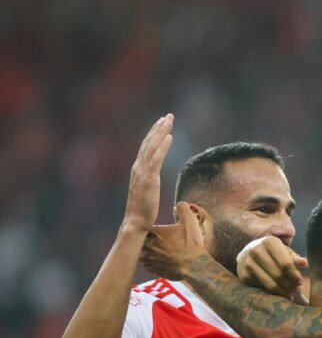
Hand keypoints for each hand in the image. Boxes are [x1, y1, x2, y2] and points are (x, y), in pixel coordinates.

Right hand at [123, 114, 173, 233]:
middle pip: (149, 142)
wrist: (136, 221)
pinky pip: (156, 159)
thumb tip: (153, 178)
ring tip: (169, 121)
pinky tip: (169, 137)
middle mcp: (138, 167)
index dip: (154, 134)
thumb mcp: (147, 190)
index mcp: (138, 169)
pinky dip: (162, 146)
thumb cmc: (144, 210)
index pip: (146, 147)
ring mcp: (142, 172)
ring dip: (161, 132)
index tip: (162, 123)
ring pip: (152, 147)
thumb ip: (149, 180)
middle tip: (168, 116)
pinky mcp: (148, 178)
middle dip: (158, 128)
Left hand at [141, 202, 210, 278]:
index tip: (154, 229)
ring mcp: (151, 258)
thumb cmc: (192, 244)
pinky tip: (155, 262)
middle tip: (150, 240)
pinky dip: (148, 264)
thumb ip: (183, 209)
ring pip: (141, 254)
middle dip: (144, 240)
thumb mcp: (191, 222)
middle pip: (140, 241)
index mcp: (157, 232)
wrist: (195, 265)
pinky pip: (145, 266)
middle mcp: (150, 245)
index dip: (149, 228)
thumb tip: (178, 204)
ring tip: (151, 251)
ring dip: (144, 252)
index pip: (144, 227)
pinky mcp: (154, 269)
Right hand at [238, 236, 309, 302]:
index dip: (295, 275)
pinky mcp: (243, 275)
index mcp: (269, 242)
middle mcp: (256, 250)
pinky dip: (272, 292)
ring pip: (270, 284)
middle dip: (290, 285)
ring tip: (291, 293)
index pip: (286, 263)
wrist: (249, 252)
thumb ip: (294, 258)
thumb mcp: (284, 251)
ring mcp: (248, 263)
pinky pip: (261, 288)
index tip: (300, 282)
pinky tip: (279, 291)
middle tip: (297, 290)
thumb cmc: (272, 252)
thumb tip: (304, 263)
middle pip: (278, 274)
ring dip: (283, 291)